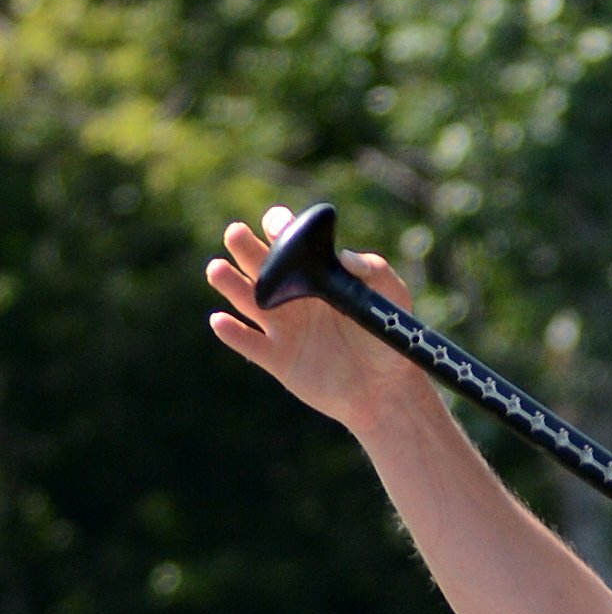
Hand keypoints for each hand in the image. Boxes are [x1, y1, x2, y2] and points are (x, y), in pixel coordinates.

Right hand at [205, 211, 417, 429]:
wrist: (386, 389)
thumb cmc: (389, 338)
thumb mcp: (391, 296)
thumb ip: (373, 270)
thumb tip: (344, 255)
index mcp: (316, 275)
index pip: (289, 244)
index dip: (280, 229)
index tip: (278, 225)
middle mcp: (293, 297)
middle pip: (261, 267)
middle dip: (246, 248)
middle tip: (236, 232)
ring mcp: (282, 328)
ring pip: (247, 301)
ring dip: (229, 284)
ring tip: (217, 269)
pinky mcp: (278, 359)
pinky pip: (249, 344)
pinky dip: (232, 333)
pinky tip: (220, 319)